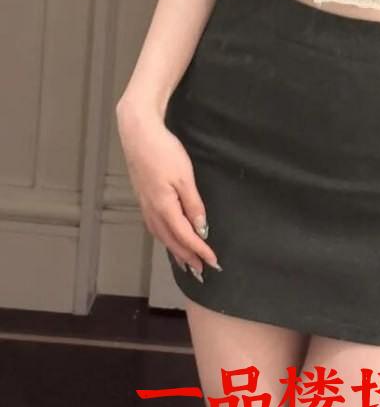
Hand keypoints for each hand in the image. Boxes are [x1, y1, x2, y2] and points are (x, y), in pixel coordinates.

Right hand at [116, 102, 220, 279]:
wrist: (139, 135)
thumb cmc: (164, 152)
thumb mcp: (185, 177)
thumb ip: (193, 205)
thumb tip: (201, 229)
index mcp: (164, 208)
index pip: (185, 238)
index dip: (200, 251)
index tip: (213, 262)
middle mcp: (153, 212)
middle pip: (172, 242)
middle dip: (188, 258)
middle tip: (202, 272)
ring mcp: (146, 206)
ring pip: (162, 237)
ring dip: (176, 251)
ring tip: (187, 263)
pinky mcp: (144, 199)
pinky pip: (156, 228)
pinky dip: (167, 239)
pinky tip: (171, 239)